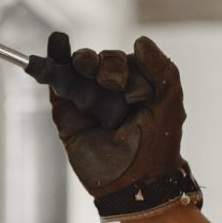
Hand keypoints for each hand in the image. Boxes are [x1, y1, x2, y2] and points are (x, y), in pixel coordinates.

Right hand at [42, 33, 200, 221]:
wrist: (133, 182)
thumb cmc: (156, 146)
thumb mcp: (169, 101)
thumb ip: (162, 68)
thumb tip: (140, 41)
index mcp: (135, 87)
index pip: (122, 60)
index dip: (123, 67)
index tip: (131, 92)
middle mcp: (109, 92)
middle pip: (98, 61)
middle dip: (102, 65)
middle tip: (110, 84)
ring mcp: (86, 102)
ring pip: (77, 68)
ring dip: (82, 61)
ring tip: (84, 68)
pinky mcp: (66, 114)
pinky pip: (57, 83)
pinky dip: (52, 62)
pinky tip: (56, 42)